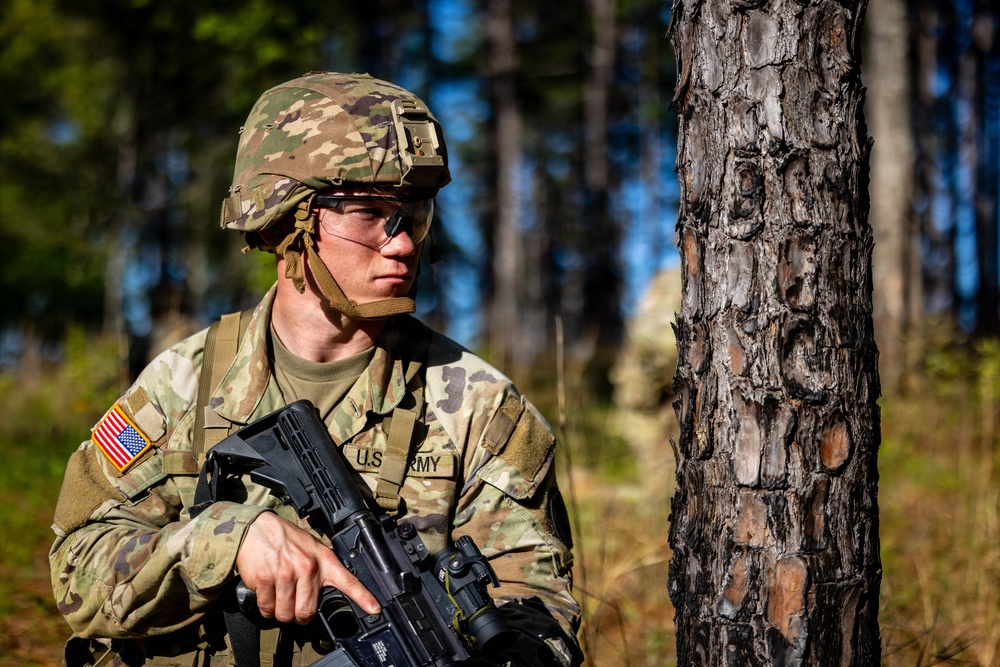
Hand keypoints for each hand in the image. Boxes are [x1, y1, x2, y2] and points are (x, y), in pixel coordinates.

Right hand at [235, 511, 379, 623]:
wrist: (256, 528)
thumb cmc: (285, 539)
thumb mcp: (312, 548)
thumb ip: (321, 569)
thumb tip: (324, 594)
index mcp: (323, 560)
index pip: (349, 581)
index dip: (363, 598)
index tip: (374, 609)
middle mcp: (308, 568)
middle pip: (307, 612)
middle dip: (299, 616)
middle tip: (294, 606)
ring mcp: (286, 574)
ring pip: (285, 614)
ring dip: (280, 612)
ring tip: (279, 596)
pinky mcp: (266, 580)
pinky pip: (267, 608)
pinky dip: (266, 607)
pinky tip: (267, 593)